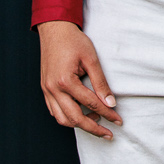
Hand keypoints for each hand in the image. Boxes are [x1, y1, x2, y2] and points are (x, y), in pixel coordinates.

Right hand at [37, 21, 120, 138]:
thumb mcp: (91, 59)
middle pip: (75, 118)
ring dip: (79, 125)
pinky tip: (80, 115)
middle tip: (108, 134)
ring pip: (62, 119)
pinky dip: (67, 117)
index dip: (107, 114)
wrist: (54, 29)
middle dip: (94, 129)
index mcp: (65, 81)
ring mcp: (46, 90)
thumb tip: (111, 103)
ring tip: (96, 122)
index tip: (118, 120)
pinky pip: (54, 111)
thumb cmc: (73, 41)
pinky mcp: (45, 89)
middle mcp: (53, 89)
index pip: (91, 104)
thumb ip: (101, 83)